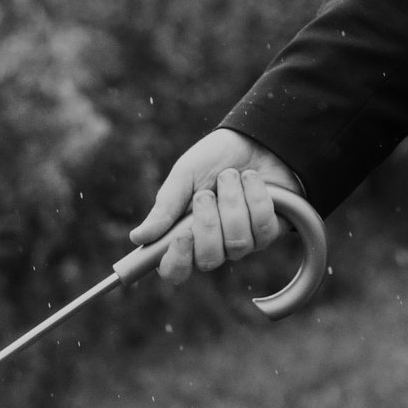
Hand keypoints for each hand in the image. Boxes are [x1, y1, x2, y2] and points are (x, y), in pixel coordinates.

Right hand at [130, 127, 305, 283]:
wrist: (254, 137)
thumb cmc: (214, 159)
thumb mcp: (184, 175)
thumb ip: (165, 206)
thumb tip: (138, 237)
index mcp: (184, 236)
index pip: (175, 270)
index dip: (177, 260)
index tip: (181, 235)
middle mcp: (214, 245)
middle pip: (209, 260)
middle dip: (208, 223)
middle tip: (206, 192)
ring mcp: (243, 241)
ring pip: (238, 243)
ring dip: (233, 203)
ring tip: (231, 176)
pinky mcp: (269, 231)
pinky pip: (263, 228)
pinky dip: (256, 198)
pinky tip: (251, 179)